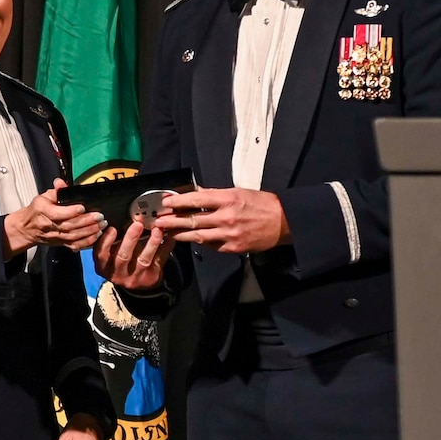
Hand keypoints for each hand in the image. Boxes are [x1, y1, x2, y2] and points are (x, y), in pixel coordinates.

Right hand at [5, 178, 104, 255]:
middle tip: (99, 217)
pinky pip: (75, 245)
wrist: (28, 229)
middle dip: (86, 222)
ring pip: (74, 237)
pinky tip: (96, 237)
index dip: (71, 212)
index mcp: (43, 212)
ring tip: (101, 226)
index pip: (57, 214)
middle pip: (69, 226)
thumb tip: (61, 183)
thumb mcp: (43, 197)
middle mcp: (50, 226)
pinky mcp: (61, 243)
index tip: (83, 208)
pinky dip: (87, 242)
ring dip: (89, 232)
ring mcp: (56, 237)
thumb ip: (55, 191)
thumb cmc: (37, 211)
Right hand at [93, 219, 168, 291]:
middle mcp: (118, 273)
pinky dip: (165, 248)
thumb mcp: (112, 254)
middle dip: (131, 239)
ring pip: (143, 260)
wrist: (137, 282)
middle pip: (123, 256)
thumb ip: (113, 241)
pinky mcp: (151, 277)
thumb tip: (123, 218)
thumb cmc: (122, 262)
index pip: (102, 254)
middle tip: (138, 224)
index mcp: (104, 266)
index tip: (112, 228)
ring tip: (157, 230)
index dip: (106, 241)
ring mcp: (135, 277)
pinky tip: (169, 237)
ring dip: (151, 243)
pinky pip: (158, 261)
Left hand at [154, 187, 290, 253]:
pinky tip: (190, 239)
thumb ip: (215, 194)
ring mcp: (229, 234)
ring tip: (166, 233)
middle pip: (193, 220)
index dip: (178, 201)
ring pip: (198, 236)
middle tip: (158, 221)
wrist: (283, 222)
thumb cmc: (262, 203)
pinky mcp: (232, 247)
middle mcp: (226, 217)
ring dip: (180, 235)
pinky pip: (211, 245)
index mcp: (228, 199)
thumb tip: (196, 193)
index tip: (165, 202)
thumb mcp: (238, 192)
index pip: (197, 200)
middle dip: (172, 221)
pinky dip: (200, 242)